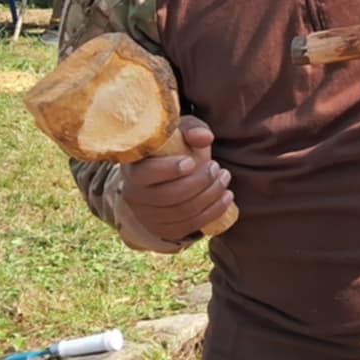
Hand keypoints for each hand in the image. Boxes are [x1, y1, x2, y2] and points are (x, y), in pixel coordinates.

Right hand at [119, 117, 234, 244]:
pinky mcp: (164, 230)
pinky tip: (226, 197)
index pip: (147, 173)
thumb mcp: (178, 133)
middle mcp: (134, 196)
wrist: (161, 179)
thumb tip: (205, 137)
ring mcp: (147, 216)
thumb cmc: (170, 150)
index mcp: (133, 169)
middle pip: (169, 195)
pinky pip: (191, 225)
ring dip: (211, 195)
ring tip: (224, 178)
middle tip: (217, 167)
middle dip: (200, 181)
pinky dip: (213, 211)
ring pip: (183, 212)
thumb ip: (191, 129)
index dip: (170, 169)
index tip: (191, 162)